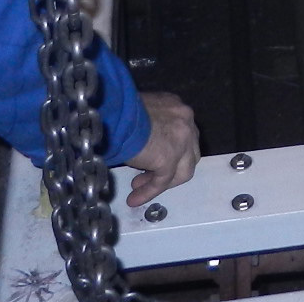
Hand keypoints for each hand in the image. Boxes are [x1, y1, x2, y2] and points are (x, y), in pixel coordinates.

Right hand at [123, 91, 199, 207]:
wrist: (114, 114)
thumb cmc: (119, 110)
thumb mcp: (140, 112)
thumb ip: (149, 125)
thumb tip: (142, 142)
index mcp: (176, 106)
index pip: (182, 134)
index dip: (170, 149)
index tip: (150, 158)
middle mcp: (185, 119)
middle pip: (189, 152)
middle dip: (171, 167)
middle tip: (146, 174)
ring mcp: (182, 139)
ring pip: (182, 170)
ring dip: (163, 182)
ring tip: (138, 186)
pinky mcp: (170, 158)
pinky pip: (162, 180)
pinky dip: (149, 191)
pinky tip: (135, 198)